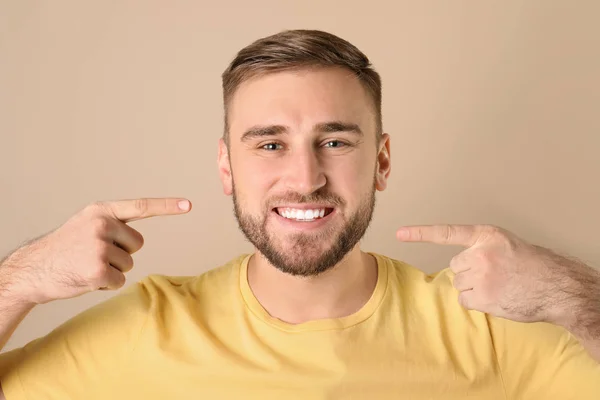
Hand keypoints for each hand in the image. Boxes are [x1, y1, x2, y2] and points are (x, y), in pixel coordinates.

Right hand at [1, 198, 191, 304]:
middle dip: (122, 253)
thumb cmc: (64, 249)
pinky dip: (106, 285)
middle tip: (94, 255)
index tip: (188, 205)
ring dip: (112, 270)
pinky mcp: (97, 271)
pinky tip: (86, 278)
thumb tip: (138, 238)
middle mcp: (102, 225)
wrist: (33, 270)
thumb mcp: (86, 224)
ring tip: (86, 265)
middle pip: (137, 244)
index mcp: (101, 211)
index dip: (166, 206)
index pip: (140, 207)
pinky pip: (119, 281)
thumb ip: (112, 224)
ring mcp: (99, 247)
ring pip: (129, 264)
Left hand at [396, 224, 598, 324]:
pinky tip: (496, 297)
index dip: (421, 233)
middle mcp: (480, 253)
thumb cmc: (532, 265)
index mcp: (485, 235)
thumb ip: (481, 248)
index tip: (400, 232)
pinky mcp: (482, 296)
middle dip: (470, 272)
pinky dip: (477, 302)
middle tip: (495, 274)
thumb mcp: (505, 244)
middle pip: (455, 266)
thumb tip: (458, 264)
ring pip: (459, 284)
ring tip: (499, 285)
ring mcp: (480, 276)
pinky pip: (465, 300)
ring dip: (474, 287)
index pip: (447, 233)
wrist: (556, 286)